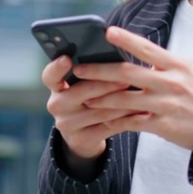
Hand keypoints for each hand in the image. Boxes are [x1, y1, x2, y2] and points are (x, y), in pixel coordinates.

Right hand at [41, 55, 141, 171]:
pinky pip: (108, 127)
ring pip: (98, 111)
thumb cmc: (87, 99)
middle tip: (126, 78)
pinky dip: (127, 119)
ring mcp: (67, 124)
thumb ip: (91, 72)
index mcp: (55, 87)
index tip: (68, 59)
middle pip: (80, 92)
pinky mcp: (81, 139)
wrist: (82, 134)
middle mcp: (56, 105)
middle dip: (105, 84)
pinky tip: (142, 112)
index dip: (57, 67)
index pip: (49, 75)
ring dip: (122, 102)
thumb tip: (115, 54)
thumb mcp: (82, 85)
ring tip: (141, 93)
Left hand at [72, 26, 192, 154]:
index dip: (126, 39)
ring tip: (84, 96)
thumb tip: (142, 52)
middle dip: (99, 71)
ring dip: (101, 98)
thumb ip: (167, 62)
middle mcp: (171, 83)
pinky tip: (103, 120)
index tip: (107, 32)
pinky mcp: (163, 125)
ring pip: (124, 99)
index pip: (147, 48)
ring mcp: (166, 105)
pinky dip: (115, 121)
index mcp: (179, 65)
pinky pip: (132, 122)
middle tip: (79, 69)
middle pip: (127, 74)